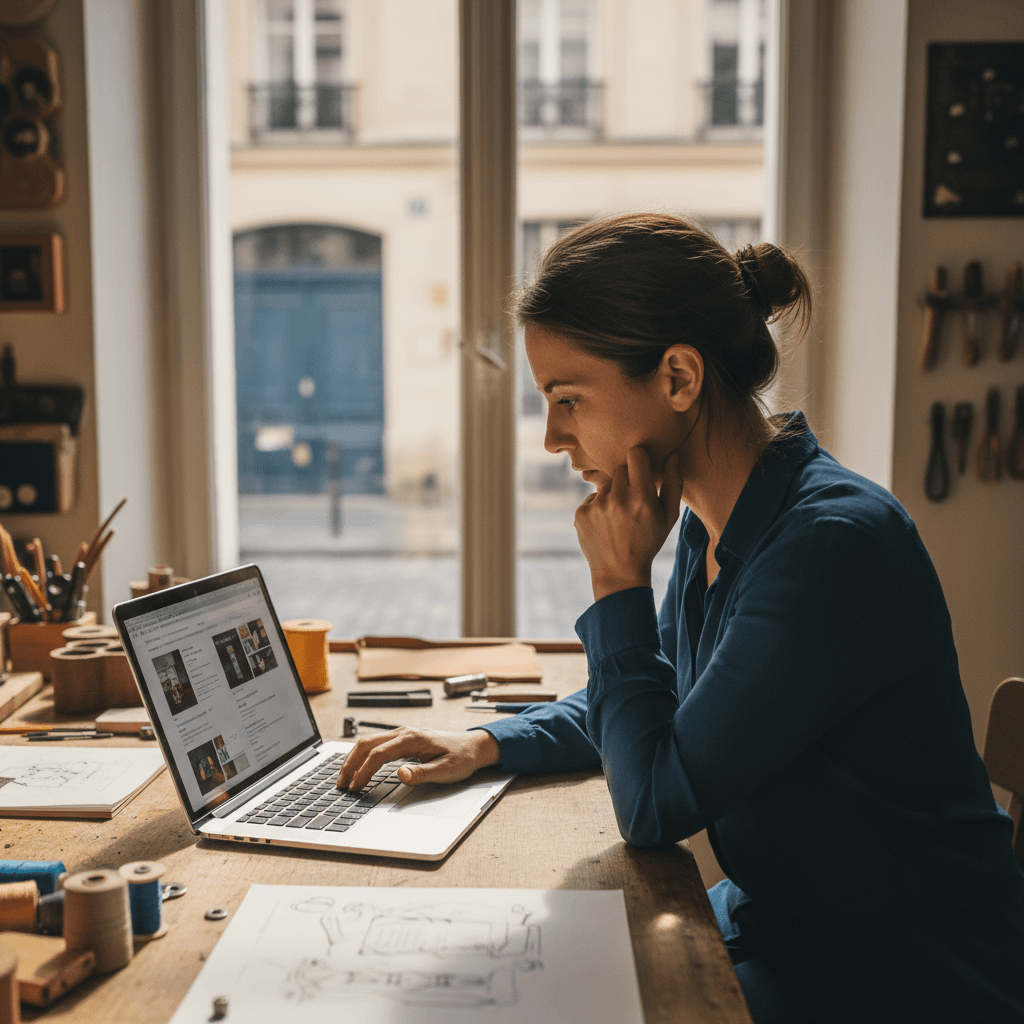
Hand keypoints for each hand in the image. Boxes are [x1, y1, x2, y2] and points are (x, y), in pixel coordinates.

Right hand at [335, 727, 500, 790]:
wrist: (474, 747)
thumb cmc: (461, 758)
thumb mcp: (445, 770)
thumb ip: (421, 773)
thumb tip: (400, 774)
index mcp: (412, 738)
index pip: (378, 754)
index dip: (363, 772)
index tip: (354, 788)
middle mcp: (404, 732)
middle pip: (367, 744)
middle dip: (351, 764)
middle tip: (341, 784)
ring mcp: (402, 734)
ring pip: (369, 742)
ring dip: (354, 758)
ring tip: (345, 777)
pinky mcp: (403, 738)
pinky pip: (376, 743)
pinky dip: (362, 755)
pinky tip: (358, 766)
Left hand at [574, 447, 682, 600]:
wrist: (619, 572)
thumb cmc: (648, 542)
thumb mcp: (668, 517)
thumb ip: (673, 484)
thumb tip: (673, 454)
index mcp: (642, 497)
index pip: (635, 454)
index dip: (639, 459)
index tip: (642, 469)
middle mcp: (618, 499)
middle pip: (619, 468)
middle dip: (627, 480)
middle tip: (633, 502)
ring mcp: (597, 506)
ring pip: (605, 484)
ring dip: (612, 494)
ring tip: (620, 517)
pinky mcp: (582, 513)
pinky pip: (592, 497)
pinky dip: (598, 507)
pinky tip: (606, 525)